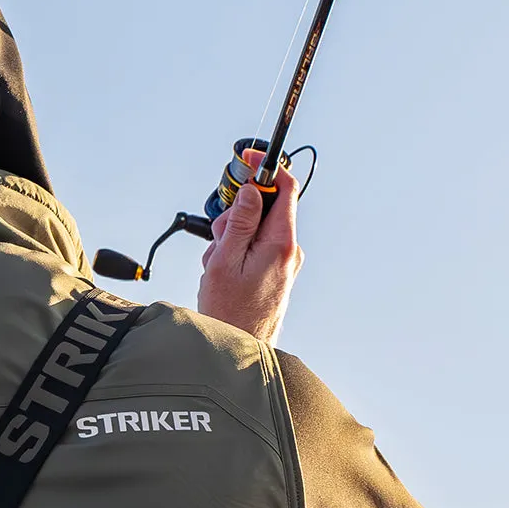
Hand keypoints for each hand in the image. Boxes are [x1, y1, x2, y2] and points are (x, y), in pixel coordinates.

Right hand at [196, 148, 303, 345]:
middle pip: (263, 208)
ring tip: (220, 267)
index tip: (250, 158)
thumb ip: (240, 222)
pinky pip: (254, 248)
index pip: (285, 188)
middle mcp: (289, 250)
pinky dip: (236, 253)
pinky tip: (225, 274)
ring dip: (231, 240)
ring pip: (254, 229)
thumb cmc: (230, 311)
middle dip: (235, 216)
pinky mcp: (276, 272)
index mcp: (281, 243)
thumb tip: (251, 191)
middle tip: (219, 242)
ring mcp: (283, 262)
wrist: (239, 349)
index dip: (267, 167)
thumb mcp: (226, 260)